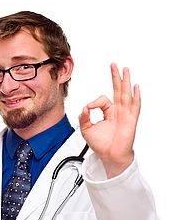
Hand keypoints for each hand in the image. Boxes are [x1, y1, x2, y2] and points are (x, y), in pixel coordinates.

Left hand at [79, 63, 140, 178]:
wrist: (109, 155)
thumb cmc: (101, 144)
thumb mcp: (86, 129)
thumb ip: (84, 117)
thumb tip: (84, 107)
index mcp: (109, 111)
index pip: (103, 99)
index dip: (94, 103)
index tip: (88, 109)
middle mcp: (119, 110)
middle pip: (118, 90)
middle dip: (116, 77)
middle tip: (114, 65)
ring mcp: (126, 114)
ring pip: (126, 94)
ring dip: (126, 81)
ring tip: (125, 69)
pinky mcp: (131, 119)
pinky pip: (134, 105)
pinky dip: (135, 96)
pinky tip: (135, 87)